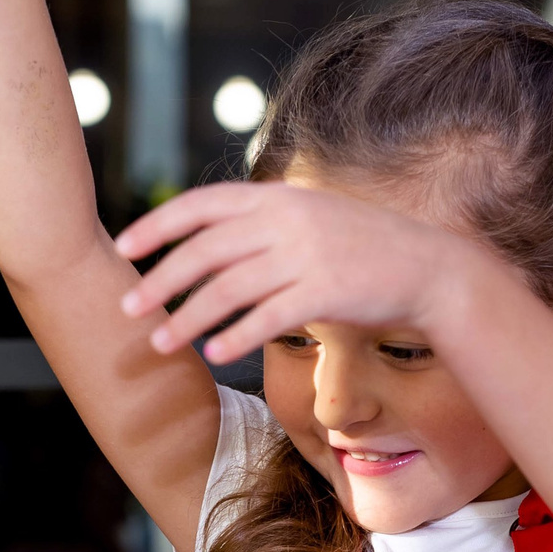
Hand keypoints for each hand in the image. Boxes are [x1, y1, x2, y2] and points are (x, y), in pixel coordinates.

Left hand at [113, 182, 489, 362]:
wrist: (427, 267)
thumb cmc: (360, 248)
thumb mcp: (309, 216)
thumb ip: (262, 222)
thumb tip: (209, 241)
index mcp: (275, 197)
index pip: (201, 205)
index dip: (157, 225)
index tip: (124, 246)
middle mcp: (285, 220)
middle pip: (205, 251)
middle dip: (160, 281)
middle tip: (128, 309)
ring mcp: (305, 255)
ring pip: (228, 289)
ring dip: (187, 318)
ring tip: (160, 344)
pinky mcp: (325, 291)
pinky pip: (267, 317)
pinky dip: (236, 336)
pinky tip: (214, 354)